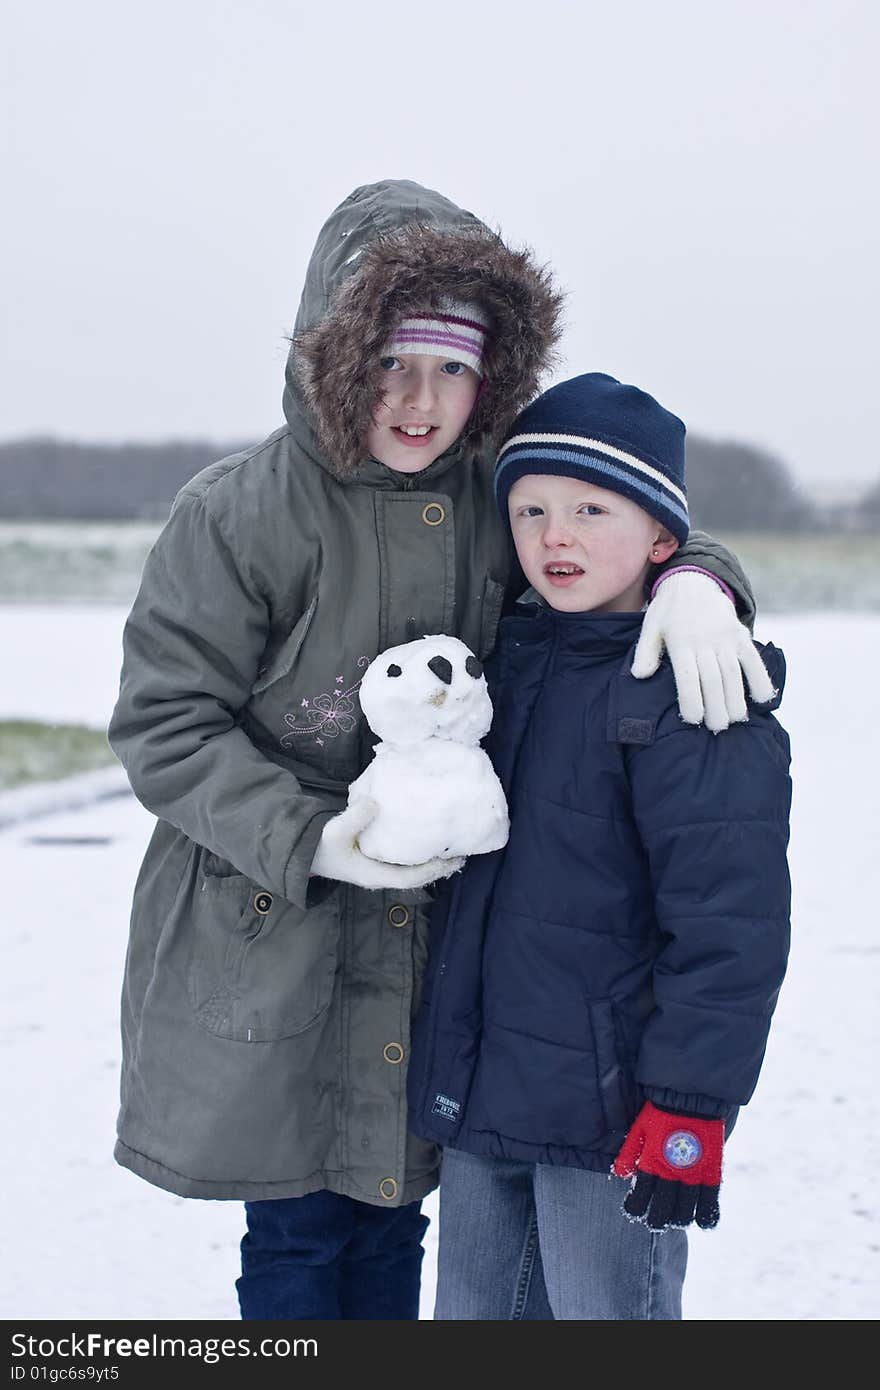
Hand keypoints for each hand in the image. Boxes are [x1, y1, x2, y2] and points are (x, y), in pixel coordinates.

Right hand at [310, 799, 464, 890]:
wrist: (306, 854)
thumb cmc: (321, 846)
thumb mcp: (334, 831)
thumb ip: (354, 818)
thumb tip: (375, 804)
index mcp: (374, 875)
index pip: (411, 877)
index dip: (433, 869)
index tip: (452, 858)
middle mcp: (380, 876)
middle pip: (418, 876)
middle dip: (439, 867)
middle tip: (463, 853)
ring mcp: (379, 870)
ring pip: (412, 870)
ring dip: (432, 861)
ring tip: (452, 847)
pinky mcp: (377, 862)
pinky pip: (405, 862)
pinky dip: (420, 854)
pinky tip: (429, 841)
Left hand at [612, 1101, 723, 1230]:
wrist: (691, 1096)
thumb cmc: (662, 1111)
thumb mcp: (640, 1128)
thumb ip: (629, 1153)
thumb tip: (620, 1175)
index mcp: (651, 1163)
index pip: (639, 1200)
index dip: (635, 1210)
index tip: (635, 1209)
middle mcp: (671, 1174)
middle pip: (662, 1212)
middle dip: (657, 1221)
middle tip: (656, 1221)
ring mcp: (693, 1175)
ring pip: (685, 1213)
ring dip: (679, 1221)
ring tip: (676, 1219)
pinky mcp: (712, 1172)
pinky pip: (711, 1203)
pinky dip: (707, 1217)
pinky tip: (703, 1221)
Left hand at [632, 571, 775, 731]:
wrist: (692, 581)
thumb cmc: (667, 612)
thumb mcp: (650, 627)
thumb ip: (645, 652)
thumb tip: (639, 675)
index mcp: (680, 641)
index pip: (687, 675)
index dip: (692, 699)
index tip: (693, 720)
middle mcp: (704, 640)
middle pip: (713, 678)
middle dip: (716, 705)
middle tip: (717, 728)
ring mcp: (725, 637)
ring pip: (733, 671)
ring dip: (737, 697)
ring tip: (736, 719)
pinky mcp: (739, 634)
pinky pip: (753, 658)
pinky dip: (760, 678)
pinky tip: (762, 699)